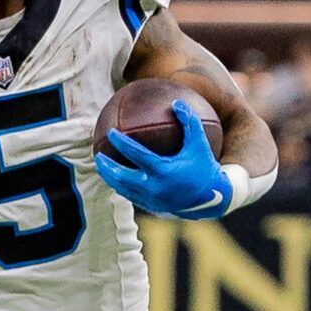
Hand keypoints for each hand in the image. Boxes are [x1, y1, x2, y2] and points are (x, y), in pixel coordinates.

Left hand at [92, 100, 232, 219]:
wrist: (212, 199)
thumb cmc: (205, 166)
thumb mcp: (200, 143)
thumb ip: (189, 121)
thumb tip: (177, 102)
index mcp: (163, 171)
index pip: (136, 155)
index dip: (122, 143)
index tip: (111, 132)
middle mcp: (154, 188)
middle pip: (122, 177)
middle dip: (107, 166)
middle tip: (98, 154)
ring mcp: (151, 200)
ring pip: (123, 190)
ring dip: (110, 178)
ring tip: (102, 167)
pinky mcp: (152, 208)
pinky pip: (131, 196)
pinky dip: (122, 186)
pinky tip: (117, 178)